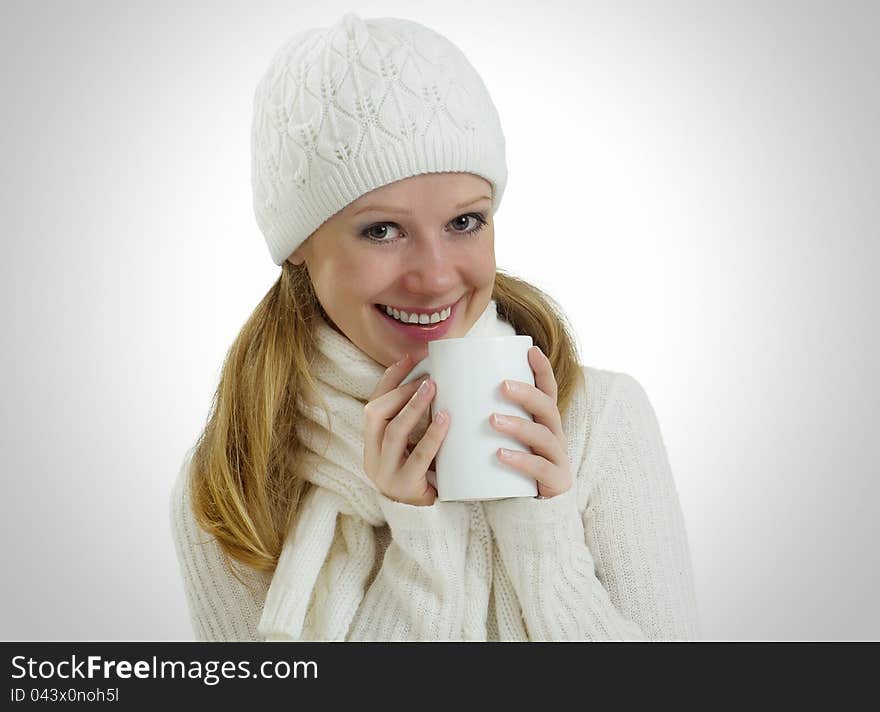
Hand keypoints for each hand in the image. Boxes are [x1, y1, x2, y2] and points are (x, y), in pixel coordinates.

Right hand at [363, 353, 449, 505]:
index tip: (409, 358)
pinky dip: (432, 435)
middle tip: (427, 376)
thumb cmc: (424, 476)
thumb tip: (439, 381)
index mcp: (371, 444)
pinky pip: (418, 457)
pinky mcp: (405, 486)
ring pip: (392, 432)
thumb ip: (417, 423)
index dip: (389, 379)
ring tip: (433, 388)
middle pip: (374, 414)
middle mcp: (372, 457)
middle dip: (400, 391)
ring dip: (413, 406)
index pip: (373, 403)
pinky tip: (446, 419)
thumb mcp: (413, 448)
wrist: (426, 522)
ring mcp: (385, 473)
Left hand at [489, 345, 571, 498]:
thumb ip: (479, 416)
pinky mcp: (556, 482)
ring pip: (543, 436)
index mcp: (543, 421)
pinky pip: (540, 469)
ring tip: (492, 420)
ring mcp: (558, 458)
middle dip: (526, 394)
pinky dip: (520, 461)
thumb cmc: (500, 468)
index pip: (547, 390)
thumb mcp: (495, 439)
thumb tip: (440, 386)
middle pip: (548, 408)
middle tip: (502, 386)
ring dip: (518, 425)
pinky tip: (501, 455)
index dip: (542, 370)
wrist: (519, 511)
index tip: (530, 349)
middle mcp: (555, 435)